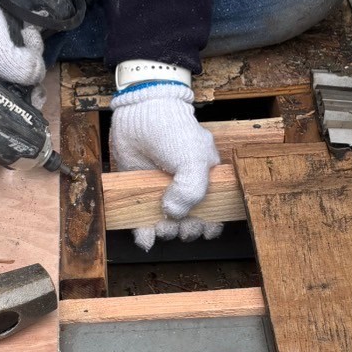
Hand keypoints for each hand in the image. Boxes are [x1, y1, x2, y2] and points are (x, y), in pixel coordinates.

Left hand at [109, 75, 221, 250]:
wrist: (139, 112)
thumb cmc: (174, 130)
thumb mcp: (194, 159)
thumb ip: (193, 190)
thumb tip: (174, 214)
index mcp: (205, 179)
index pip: (214, 210)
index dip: (211, 224)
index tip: (205, 229)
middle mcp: (184, 189)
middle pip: (190, 222)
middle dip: (187, 230)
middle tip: (181, 227)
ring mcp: (160, 192)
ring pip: (167, 225)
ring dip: (166, 232)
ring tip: (163, 227)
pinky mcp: (137, 193)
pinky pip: (142, 221)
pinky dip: (144, 234)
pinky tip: (145, 238)